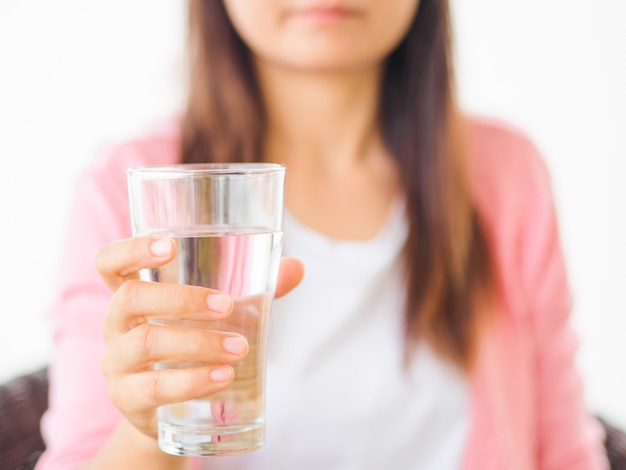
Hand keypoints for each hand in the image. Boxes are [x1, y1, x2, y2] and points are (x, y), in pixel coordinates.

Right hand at [95, 236, 303, 437]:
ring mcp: (117, 363)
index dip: (132, 249)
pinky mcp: (128, 399)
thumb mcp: (219, 314)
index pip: (110, 262)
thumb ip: (254, 288)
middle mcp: (116, 324)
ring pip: (145, 343)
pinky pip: (154, 388)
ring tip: (239, 348)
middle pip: (130, 299)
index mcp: (132, 293)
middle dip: (182, 299)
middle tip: (228, 306)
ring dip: (196, 343)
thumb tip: (297, 267)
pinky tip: (222, 377)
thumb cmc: (193, 343)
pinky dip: (191, 381)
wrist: (174, 408)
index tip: (170, 244)